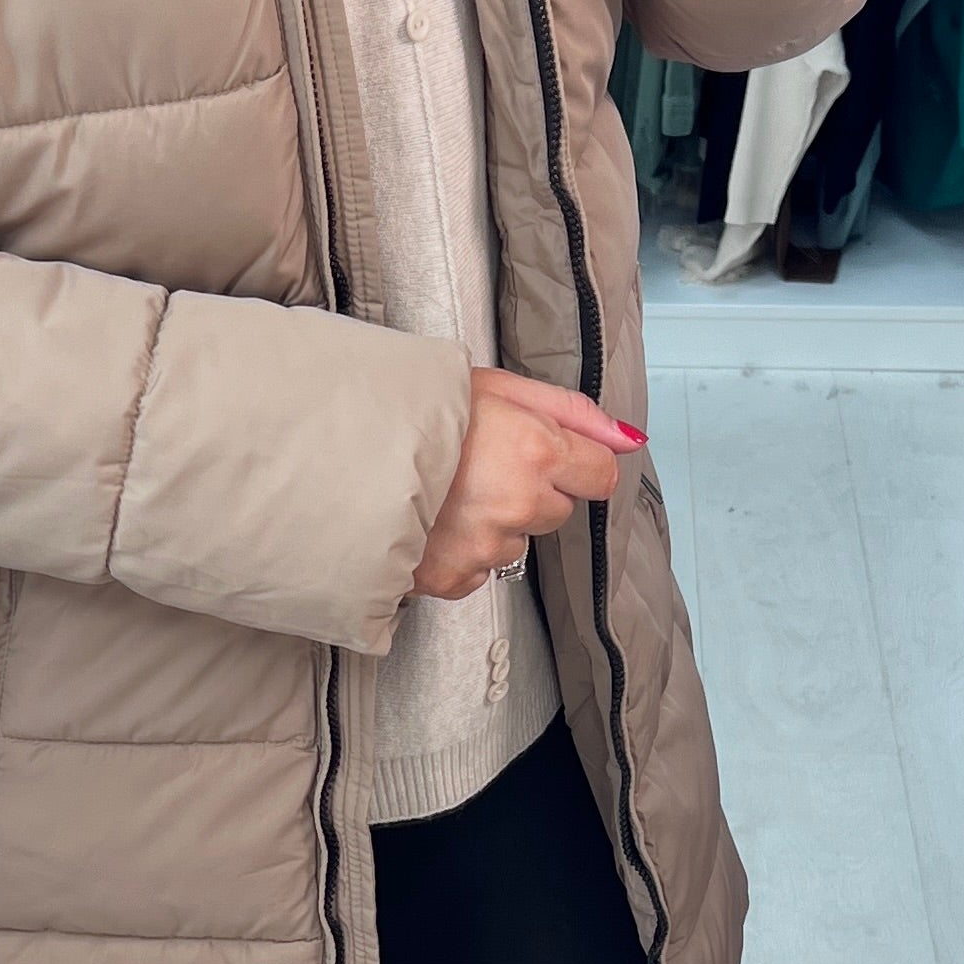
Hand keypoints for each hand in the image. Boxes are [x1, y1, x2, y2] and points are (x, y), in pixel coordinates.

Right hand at [411, 367, 644, 600]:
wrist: (335, 446)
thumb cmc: (413, 406)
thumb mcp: (498, 386)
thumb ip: (571, 412)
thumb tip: (628, 440)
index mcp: (534, 450)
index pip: (599, 476)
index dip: (575, 463)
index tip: (546, 456)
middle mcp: (515, 504)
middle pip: (557, 511)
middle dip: (531, 491)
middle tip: (478, 466)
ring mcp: (482, 547)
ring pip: (516, 544)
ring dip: (492, 524)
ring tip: (446, 493)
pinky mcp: (449, 577)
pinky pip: (476, 572)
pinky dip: (458, 553)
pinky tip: (430, 521)